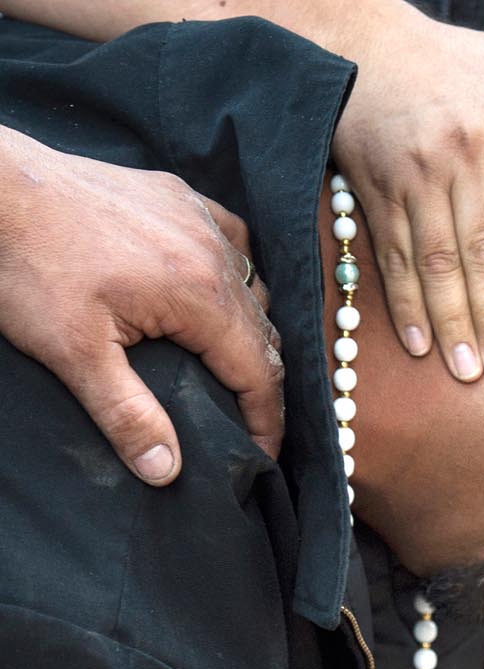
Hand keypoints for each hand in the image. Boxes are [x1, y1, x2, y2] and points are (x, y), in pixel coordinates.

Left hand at [0, 128, 284, 483]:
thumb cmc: (30, 265)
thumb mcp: (74, 352)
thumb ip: (126, 414)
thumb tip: (166, 471)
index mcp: (201, 295)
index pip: (261, 373)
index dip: (267, 423)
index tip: (261, 457)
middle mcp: (213, 252)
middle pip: (265, 334)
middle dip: (261, 385)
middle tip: (245, 423)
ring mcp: (198, 218)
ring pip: (253, 289)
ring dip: (250, 332)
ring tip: (229, 367)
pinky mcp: (178, 197)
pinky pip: (232, 241)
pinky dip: (234, 276)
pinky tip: (213, 292)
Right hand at [333, 12, 483, 380]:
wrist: (369, 48)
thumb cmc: (464, 60)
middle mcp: (467, 151)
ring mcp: (419, 175)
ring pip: (439, 261)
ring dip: (453, 322)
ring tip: (468, 369)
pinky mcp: (379, 191)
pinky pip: (396, 257)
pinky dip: (407, 305)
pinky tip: (420, 345)